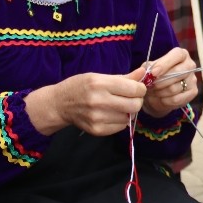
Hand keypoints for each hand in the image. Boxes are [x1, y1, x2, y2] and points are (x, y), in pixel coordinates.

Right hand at [27, 71, 146, 136]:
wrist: (59, 104)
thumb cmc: (80, 86)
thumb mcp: (99, 76)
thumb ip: (123, 77)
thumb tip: (143, 73)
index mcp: (100, 84)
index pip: (134, 89)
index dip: (140, 88)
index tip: (137, 88)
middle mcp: (98, 101)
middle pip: (135, 105)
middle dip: (137, 101)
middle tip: (131, 98)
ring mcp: (97, 117)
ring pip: (129, 117)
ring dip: (128, 111)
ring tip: (119, 106)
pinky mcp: (96, 130)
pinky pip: (120, 127)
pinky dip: (120, 120)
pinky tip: (112, 114)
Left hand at [141, 47, 197, 116]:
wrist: (158, 94)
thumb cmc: (155, 77)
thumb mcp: (149, 69)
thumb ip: (149, 68)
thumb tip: (148, 71)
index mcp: (181, 54)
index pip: (177, 55)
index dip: (165, 64)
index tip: (153, 73)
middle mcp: (190, 65)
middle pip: (178, 72)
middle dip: (161, 81)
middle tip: (151, 85)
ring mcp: (193, 79)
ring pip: (174, 88)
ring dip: (161, 92)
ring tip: (155, 91)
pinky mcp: (193, 92)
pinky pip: (176, 98)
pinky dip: (166, 100)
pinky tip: (162, 98)